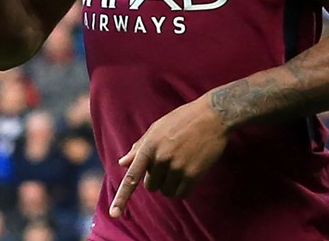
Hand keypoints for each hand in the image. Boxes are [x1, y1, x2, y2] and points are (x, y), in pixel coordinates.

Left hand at [110, 97, 227, 217]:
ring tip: (182, 165)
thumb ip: (140, 146)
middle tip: (171, 162)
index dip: (122, 197)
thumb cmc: (184, 119)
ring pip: (166, 191)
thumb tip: (122, 163)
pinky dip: (183, 188)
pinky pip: (181, 193)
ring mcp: (177, 166)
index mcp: (149, 146)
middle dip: (158, 178)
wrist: (213, 115)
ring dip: (172, 183)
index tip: (115, 214)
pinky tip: (190, 173)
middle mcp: (161, 158)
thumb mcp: (158, 128)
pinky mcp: (193, 173)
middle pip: (151, 186)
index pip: (132, 176)